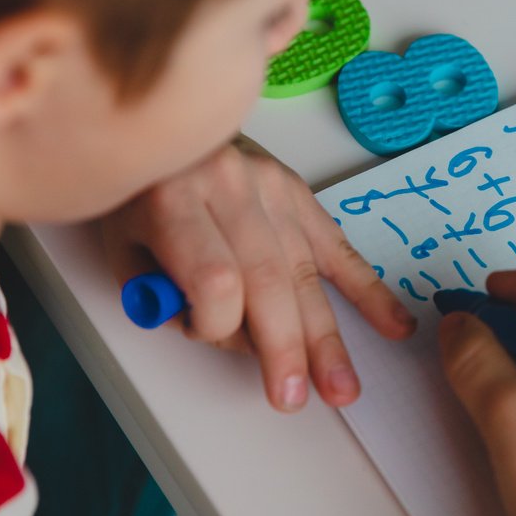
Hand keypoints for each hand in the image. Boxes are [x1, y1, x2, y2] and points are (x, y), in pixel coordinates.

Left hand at [101, 134, 415, 411]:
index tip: (202, 335)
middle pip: (268, 279)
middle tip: (293, 398)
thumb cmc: (138, 190)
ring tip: (341, 386)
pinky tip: (393, 324)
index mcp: (174, 200)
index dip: (216, 326)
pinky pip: (337, 245)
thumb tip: (235, 338)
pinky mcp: (299, 189)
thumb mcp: (122, 245)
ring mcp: (272, 185)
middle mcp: (230, 187)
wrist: (163, 118)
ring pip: (305, 271)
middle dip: (284, 348)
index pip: (215, 280)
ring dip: (325, 336)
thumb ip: (166, 298)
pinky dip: (367, 290)